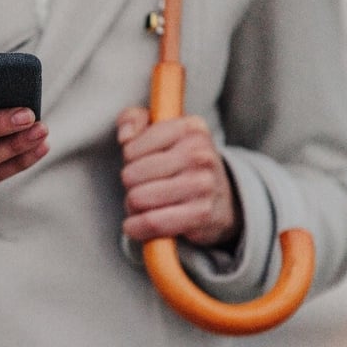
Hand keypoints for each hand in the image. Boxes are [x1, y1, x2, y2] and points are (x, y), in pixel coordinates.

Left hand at [117, 106, 240, 247]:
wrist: (221, 199)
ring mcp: (203, 184)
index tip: (142, 163)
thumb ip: (133, 118)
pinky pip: (152, 222)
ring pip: (138, 199)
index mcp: (190, 128)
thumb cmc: (180, 162)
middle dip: (130, 185)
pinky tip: (137, 225)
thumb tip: (125, 137)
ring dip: (133, 206)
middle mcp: (200, 154)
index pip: (131, 149)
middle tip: (143, 186)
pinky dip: (137, 227)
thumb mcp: (159, 130)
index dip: (129, 161)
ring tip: (144, 203)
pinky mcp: (201, 214)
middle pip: (131, 175)